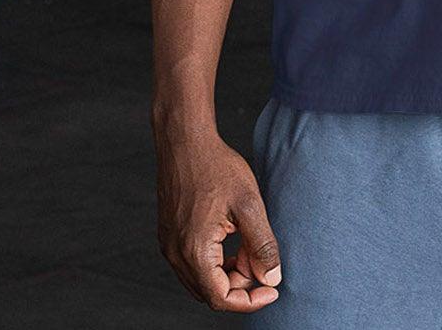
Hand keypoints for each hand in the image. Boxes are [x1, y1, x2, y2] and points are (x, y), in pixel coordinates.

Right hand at [156, 124, 281, 311]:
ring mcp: (169, 246)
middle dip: (241, 285)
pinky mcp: (169, 236)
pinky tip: (232, 243)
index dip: (250, 301)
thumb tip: (272, 278)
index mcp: (195, 251)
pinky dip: (215, 263)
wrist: (185, 141)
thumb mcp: (249, 204)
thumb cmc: (216, 166)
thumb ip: (262, 245)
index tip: (272, 290)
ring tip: (250, 249)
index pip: (221, 298)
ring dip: (228, 275)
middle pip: (211, 293)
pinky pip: (193, 264)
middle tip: (263, 263)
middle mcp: (176, 255)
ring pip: (201, 280)